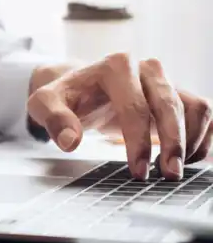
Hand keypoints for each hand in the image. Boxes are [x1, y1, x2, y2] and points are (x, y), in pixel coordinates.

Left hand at [27, 54, 211, 179]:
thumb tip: (69, 141)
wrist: (80, 86)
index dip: (139, 142)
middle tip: (167, 175)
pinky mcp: (177, 92)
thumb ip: (53, 119)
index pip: (135, 107)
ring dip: (191, 141)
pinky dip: (201, 136)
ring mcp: (165, 79)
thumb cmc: (66, 96)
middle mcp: (145, 68)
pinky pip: (202, 111)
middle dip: (173, 143)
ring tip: (175, 170)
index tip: (138, 171)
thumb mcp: (45, 104)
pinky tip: (186, 159)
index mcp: (114, 67)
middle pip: (170, 106)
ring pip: (194, 107)